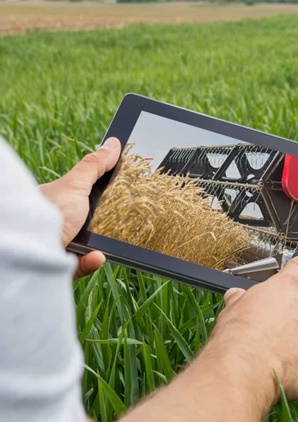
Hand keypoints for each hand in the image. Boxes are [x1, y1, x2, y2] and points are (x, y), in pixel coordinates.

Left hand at [39, 137, 120, 277]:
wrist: (32, 250)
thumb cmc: (50, 212)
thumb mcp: (76, 185)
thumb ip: (94, 166)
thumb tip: (114, 143)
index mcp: (62, 202)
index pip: (87, 195)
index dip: (106, 194)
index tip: (127, 193)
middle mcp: (60, 222)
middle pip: (92, 221)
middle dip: (108, 221)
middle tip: (127, 218)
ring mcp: (62, 244)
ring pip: (90, 244)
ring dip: (102, 244)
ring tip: (110, 240)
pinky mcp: (65, 265)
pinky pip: (84, 263)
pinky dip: (93, 260)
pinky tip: (97, 255)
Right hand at [119, 245, 297, 421]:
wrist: (243, 369)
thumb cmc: (235, 338)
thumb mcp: (231, 310)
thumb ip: (240, 300)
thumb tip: (236, 296)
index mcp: (282, 290)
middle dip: (290, 324)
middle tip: (270, 339)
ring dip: (294, 348)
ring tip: (271, 359)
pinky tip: (282, 373)